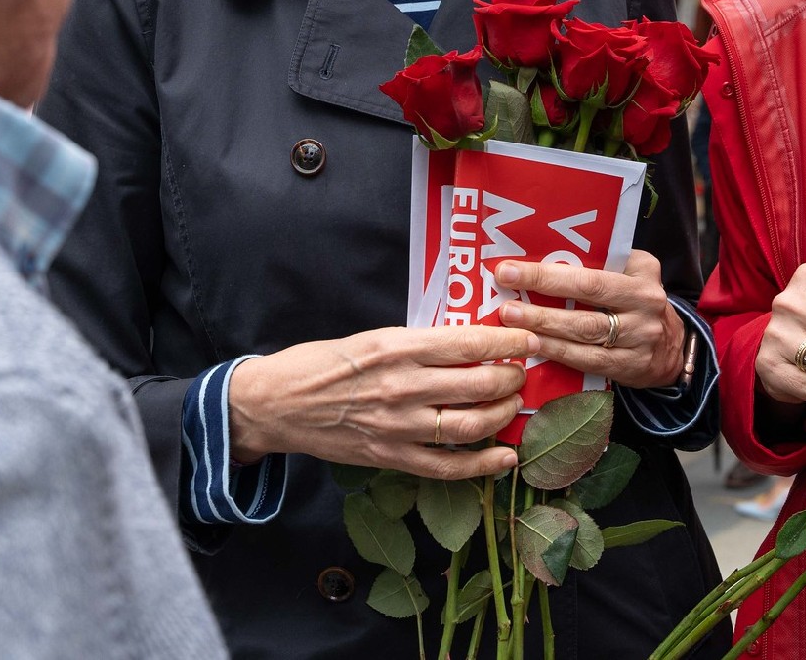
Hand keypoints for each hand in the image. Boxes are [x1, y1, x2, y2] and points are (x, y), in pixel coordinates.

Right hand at [227, 325, 533, 479]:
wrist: (276, 404)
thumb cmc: (323, 363)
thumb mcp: (372, 338)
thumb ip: (418, 343)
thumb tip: (470, 342)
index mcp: (397, 347)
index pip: (468, 343)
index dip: (507, 342)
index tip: (529, 339)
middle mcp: (402, 387)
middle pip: (479, 385)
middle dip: (512, 379)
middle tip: (521, 373)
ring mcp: (397, 427)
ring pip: (470, 425)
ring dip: (502, 415)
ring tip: (512, 404)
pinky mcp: (390, 458)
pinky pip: (447, 466)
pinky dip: (482, 465)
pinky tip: (505, 457)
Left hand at [495, 250, 685, 389]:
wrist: (673, 347)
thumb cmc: (638, 301)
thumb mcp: (632, 273)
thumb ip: (601, 262)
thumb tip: (543, 254)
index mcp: (642, 274)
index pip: (590, 272)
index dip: (548, 273)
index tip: (510, 269)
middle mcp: (645, 304)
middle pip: (587, 299)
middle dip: (541, 296)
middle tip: (505, 296)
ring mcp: (639, 338)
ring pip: (584, 332)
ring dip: (544, 326)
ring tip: (512, 321)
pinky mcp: (630, 366)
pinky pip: (587, 360)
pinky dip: (558, 352)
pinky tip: (534, 346)